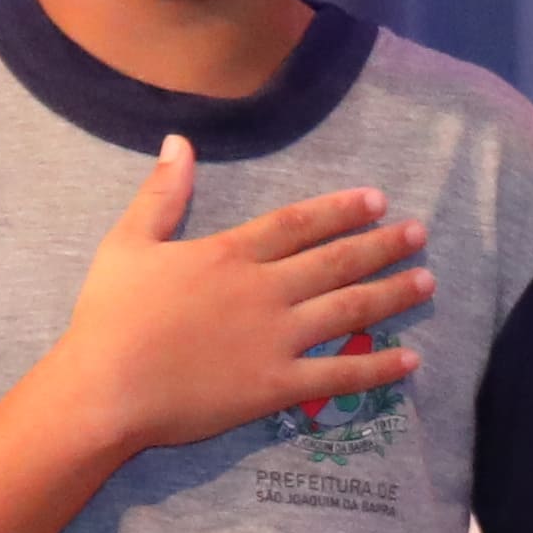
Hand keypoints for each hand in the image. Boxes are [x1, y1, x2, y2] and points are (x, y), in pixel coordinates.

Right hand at [27, 137, 428, 455]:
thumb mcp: (126, 243)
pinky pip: (338, 375)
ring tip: (427, 281)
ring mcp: (275, 339)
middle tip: (420, 233)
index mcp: (230, 254)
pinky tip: (411, 360)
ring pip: (348, 310)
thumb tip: (178, 143)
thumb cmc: (109, 318)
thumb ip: (161, 194)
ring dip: (392, 294)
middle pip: (336, 261)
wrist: (105, 390)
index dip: (340, 210)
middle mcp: (264, 290)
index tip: (377, 199)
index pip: (298, 224)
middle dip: (382, 245)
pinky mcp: (276, 387)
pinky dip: (377, 368)